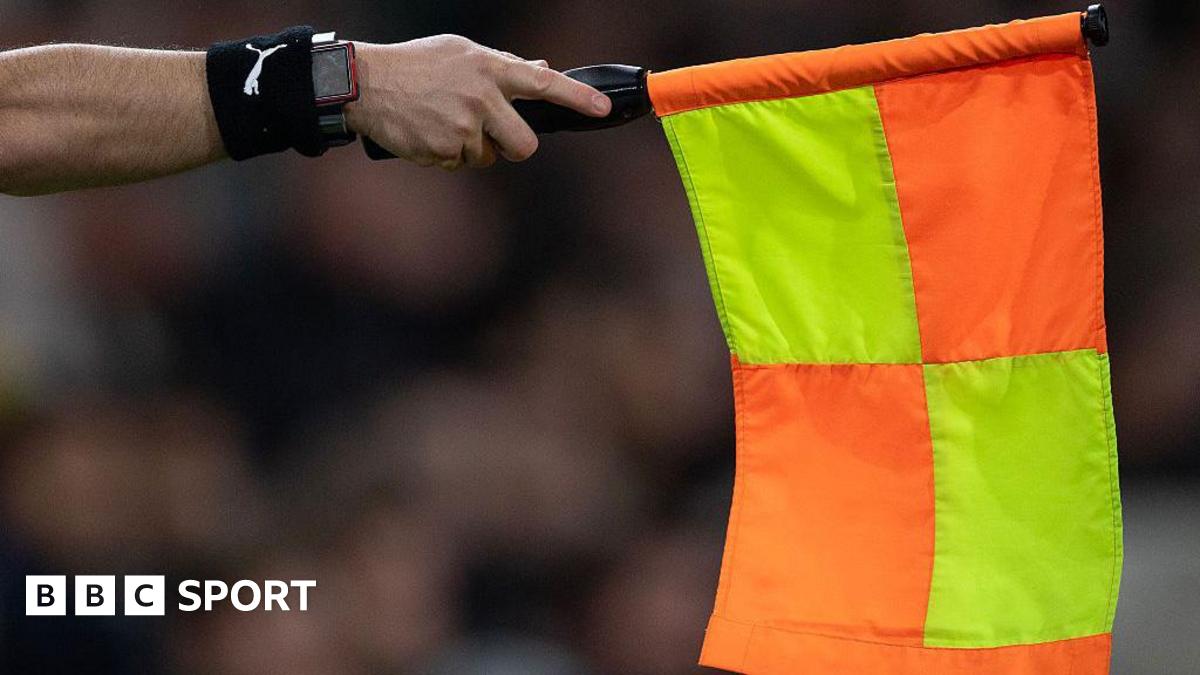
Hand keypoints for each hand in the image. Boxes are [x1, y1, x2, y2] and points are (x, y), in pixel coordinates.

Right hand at [344, 35, 611, 169]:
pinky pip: (459, 164)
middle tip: (494, 136)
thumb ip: (503, 64)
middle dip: (513, 147)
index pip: (543, 83)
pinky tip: (428, 132)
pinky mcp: (443, 150)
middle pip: (524, 144)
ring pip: (488, 157)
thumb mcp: (461, 52)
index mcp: (489, 68)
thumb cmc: (416, 65)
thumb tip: (542, 69)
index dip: (576, 97)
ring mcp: (463, 127)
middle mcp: (481, 98)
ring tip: (443, 122)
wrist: (366, 83)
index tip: (602, 108)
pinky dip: (446, 154)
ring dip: (472, 148)